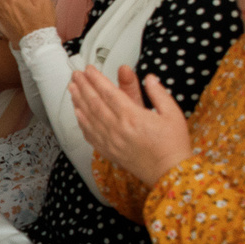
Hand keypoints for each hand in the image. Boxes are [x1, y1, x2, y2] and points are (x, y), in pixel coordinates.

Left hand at [70, 64, 191, 184]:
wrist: (169, 174)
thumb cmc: (173, 144)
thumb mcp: (172, 114)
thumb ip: (159, 93)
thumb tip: (149, 78)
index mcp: (133, 116)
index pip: (108, 92)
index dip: (96, 79)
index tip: (88, 69)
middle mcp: (117, 128)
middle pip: (94, 103)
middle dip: (83, 86)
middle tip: (75, 74)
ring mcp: (111, 142)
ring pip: (89, 118)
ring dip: (78, 101)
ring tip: (72, 88)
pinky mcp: (109, 152)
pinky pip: (90, 135)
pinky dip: (82, 123)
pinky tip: (77, 114)